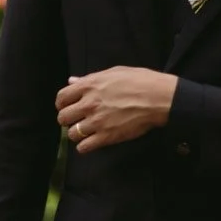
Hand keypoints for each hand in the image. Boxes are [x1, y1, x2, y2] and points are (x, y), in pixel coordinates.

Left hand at [55, 66, 177, 152]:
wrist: (159, 98)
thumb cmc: (141, 81)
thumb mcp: (115, 73)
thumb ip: (90, 78)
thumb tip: (72, 81)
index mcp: (89, 86)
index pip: (61, 97)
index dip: (62, 103)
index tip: (68, 106)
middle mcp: (89, 104)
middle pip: (63, 118)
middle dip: (69, 119)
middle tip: (78, 119)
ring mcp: (96, 122)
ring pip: (72, 134)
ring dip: (78, 133)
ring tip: (87, 131)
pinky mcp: (107, 137)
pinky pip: (84, 147)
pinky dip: (85, 146)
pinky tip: (92, 141)